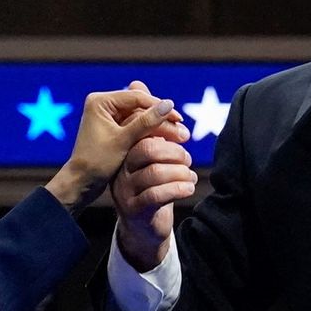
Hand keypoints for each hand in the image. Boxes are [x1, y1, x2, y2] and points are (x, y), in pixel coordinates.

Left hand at [43, 83, 182, 211]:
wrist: (80, 183)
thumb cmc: (97, 162)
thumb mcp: (124, 141)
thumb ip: (146, 122)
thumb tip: (169, 104)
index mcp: (100, 101)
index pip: (137, 98)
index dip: (160, 107)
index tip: (179, 119)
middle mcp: (102, 104)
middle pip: (139, 105)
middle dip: (161, 118)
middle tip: (182, 129)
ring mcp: (106, 115)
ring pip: (139, 115)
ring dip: (157, 125)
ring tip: (178, 135)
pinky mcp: (110, 126)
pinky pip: (133, 124)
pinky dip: (148, 131)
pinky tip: (165, 138)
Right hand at [109, 80, 197, 271]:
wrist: (142, 228)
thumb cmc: (148, 183)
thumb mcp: (147, 152)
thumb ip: (145, 121)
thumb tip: (136, 82)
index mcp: (122, 150)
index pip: (140, 130)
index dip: (164, 126)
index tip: (184, 130)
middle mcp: (119, 169)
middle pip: (146, 149)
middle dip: (174, 149)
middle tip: (188, 157)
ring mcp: (124, 190)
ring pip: (154, 172)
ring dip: (180, 171)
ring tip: (191, 174)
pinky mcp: (134, 210)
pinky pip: (157, 195)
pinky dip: (178, 188)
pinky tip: (189, 187)